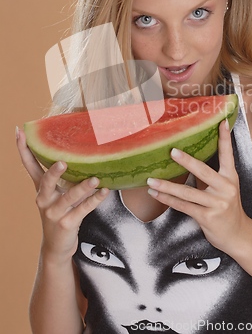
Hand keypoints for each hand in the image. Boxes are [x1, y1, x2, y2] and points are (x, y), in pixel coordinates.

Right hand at [16, 127, 108, 262]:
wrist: (56, 246)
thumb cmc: (61, 213)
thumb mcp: (58, 194)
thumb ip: (66, 177)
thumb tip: (83, 153)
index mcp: (41, 188)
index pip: (29, 166)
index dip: (23, 149)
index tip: (19, 132)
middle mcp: (44, 199)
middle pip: (46, 182)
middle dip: (54, 172)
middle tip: (63, 163)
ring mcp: (55, 213)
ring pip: (69, 198)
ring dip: (83, 188)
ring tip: (95, 179)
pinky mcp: (67, 224)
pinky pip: (83, 210)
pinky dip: (95, 200)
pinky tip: (104, 192)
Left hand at [147, 120, 248, 253]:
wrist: (238, 235)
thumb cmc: (226, 208)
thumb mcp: (225, 188)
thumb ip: (212, 175)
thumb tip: (190, 159)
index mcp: (231, 177)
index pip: (227, 154)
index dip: (224, 138)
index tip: (221, 121)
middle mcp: (225, 188)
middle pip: (203, 171)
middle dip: (186, 161)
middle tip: (171, 151)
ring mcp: (217, 203)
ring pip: (187, 192)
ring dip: (166, 186)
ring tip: (151, 179)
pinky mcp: (207, 217)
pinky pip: (183, 206)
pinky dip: (167, 199)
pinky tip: (156, 194)